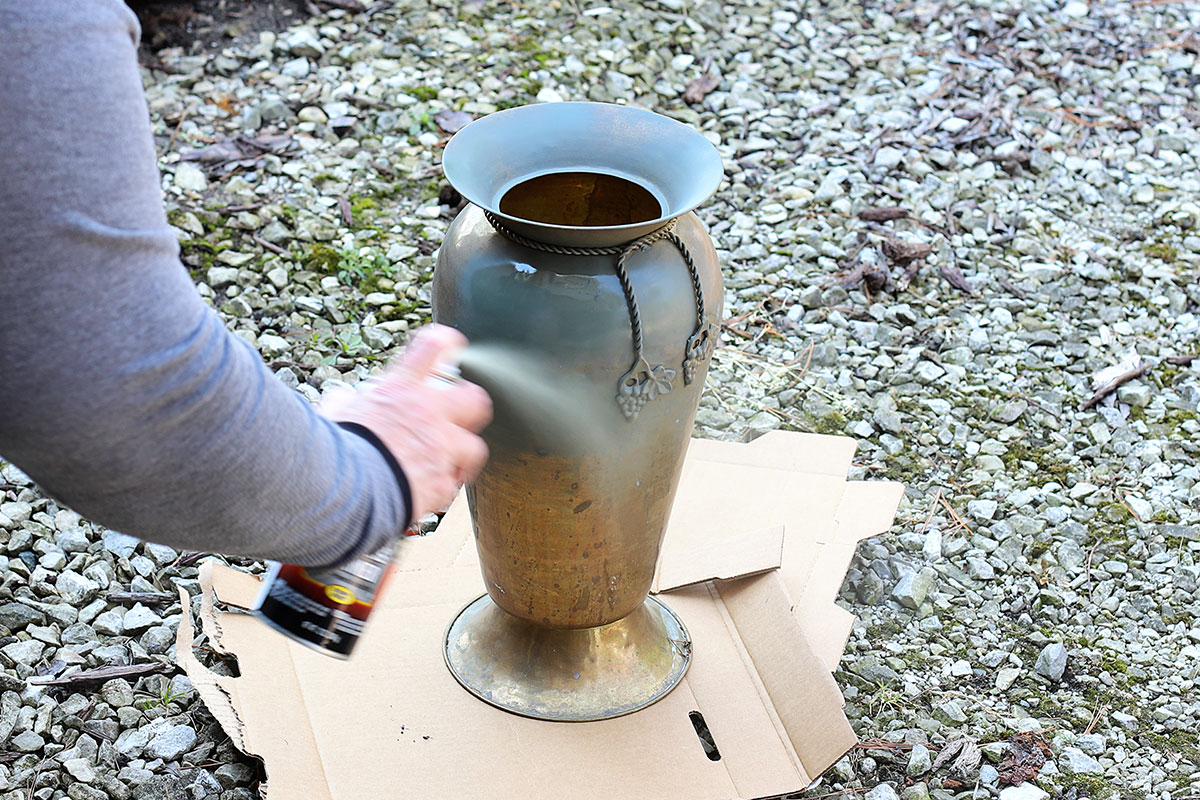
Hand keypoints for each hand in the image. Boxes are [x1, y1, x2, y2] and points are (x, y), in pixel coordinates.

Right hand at [319, 324, 491, 520]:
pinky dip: (443, 486)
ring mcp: (441, 450)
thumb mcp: (335, 415)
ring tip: (449, 462)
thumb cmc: (334, 453)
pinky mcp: (442, 484)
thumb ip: (346, 402)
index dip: (445, 341)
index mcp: (401, 390)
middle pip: (474, 398)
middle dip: (470, 404)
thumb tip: (343, 399)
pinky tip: (430, 490)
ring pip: (474, 447)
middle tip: (460, 413)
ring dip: (462, 454)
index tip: (450, 343)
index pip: (433, 348)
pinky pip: (453, 484)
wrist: (346, 494)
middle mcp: (428, 416)